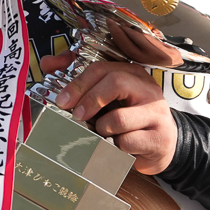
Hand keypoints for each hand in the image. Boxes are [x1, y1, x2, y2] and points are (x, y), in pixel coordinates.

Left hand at [39, 55, 178, 174]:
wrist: (161, 144)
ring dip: (102, 129)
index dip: (79, 83)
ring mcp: (157, 113)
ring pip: (118, 118)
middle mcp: (147, 88)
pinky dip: (116, 147)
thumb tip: (48, 63)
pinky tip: (119, 146)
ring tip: (104, 133)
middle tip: (76, 116)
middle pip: (115, 83)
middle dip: (89, 100)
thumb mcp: (107, 97)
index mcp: (132, 73)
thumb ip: (79, 80)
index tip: (62, 100)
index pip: (103, 68)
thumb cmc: (129, 118)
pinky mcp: (159, 137)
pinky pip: (127, 142)